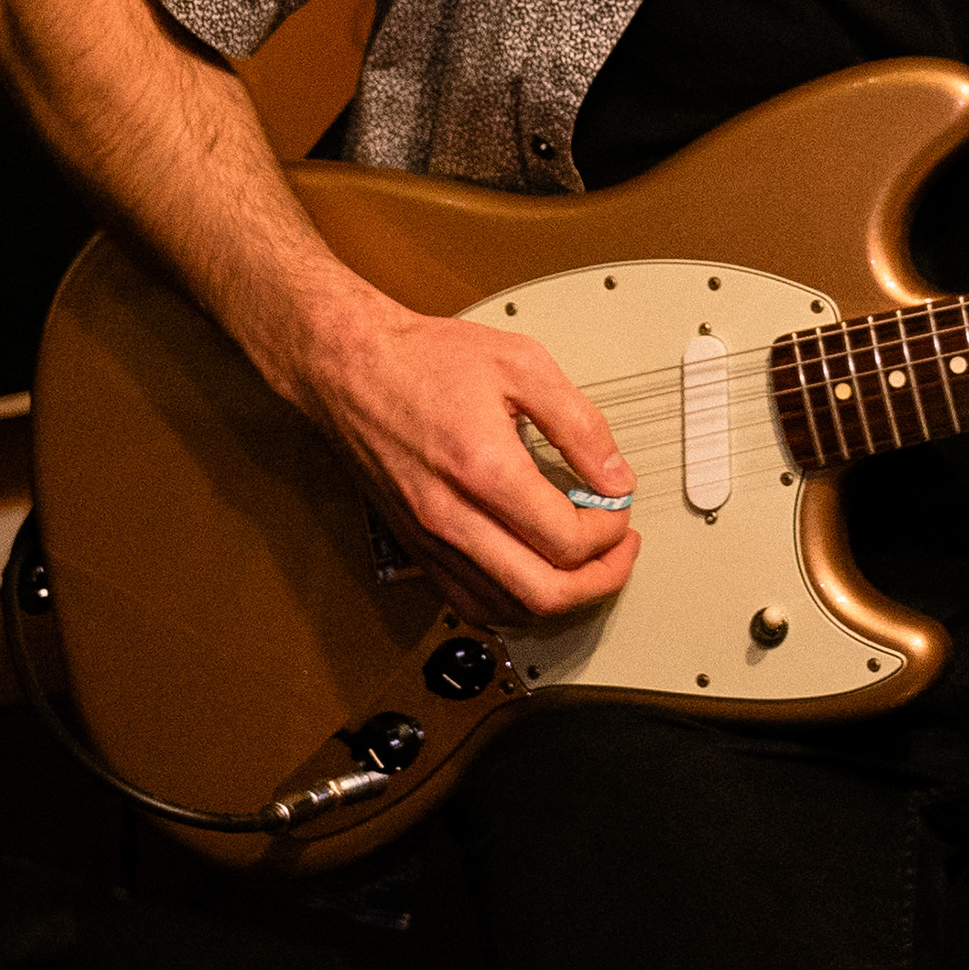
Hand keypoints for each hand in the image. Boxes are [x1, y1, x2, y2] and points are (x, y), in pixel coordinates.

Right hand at [295, 301, 638, 624]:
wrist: (349, 367)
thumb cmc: (424, 360)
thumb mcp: (522, 365)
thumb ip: (579, 424)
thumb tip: (614, 477)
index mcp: (483, 468)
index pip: (567, 539)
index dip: (610, 531)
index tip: (618, 507)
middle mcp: (451, 516)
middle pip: (544, 593)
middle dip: (599, 579)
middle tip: (619, 550)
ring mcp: (429, 540)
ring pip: (509, 609)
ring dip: (560, 597)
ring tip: (585, 562)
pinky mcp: (415, 548)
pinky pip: (471, 604)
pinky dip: (514, 603)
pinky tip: (534, 574)